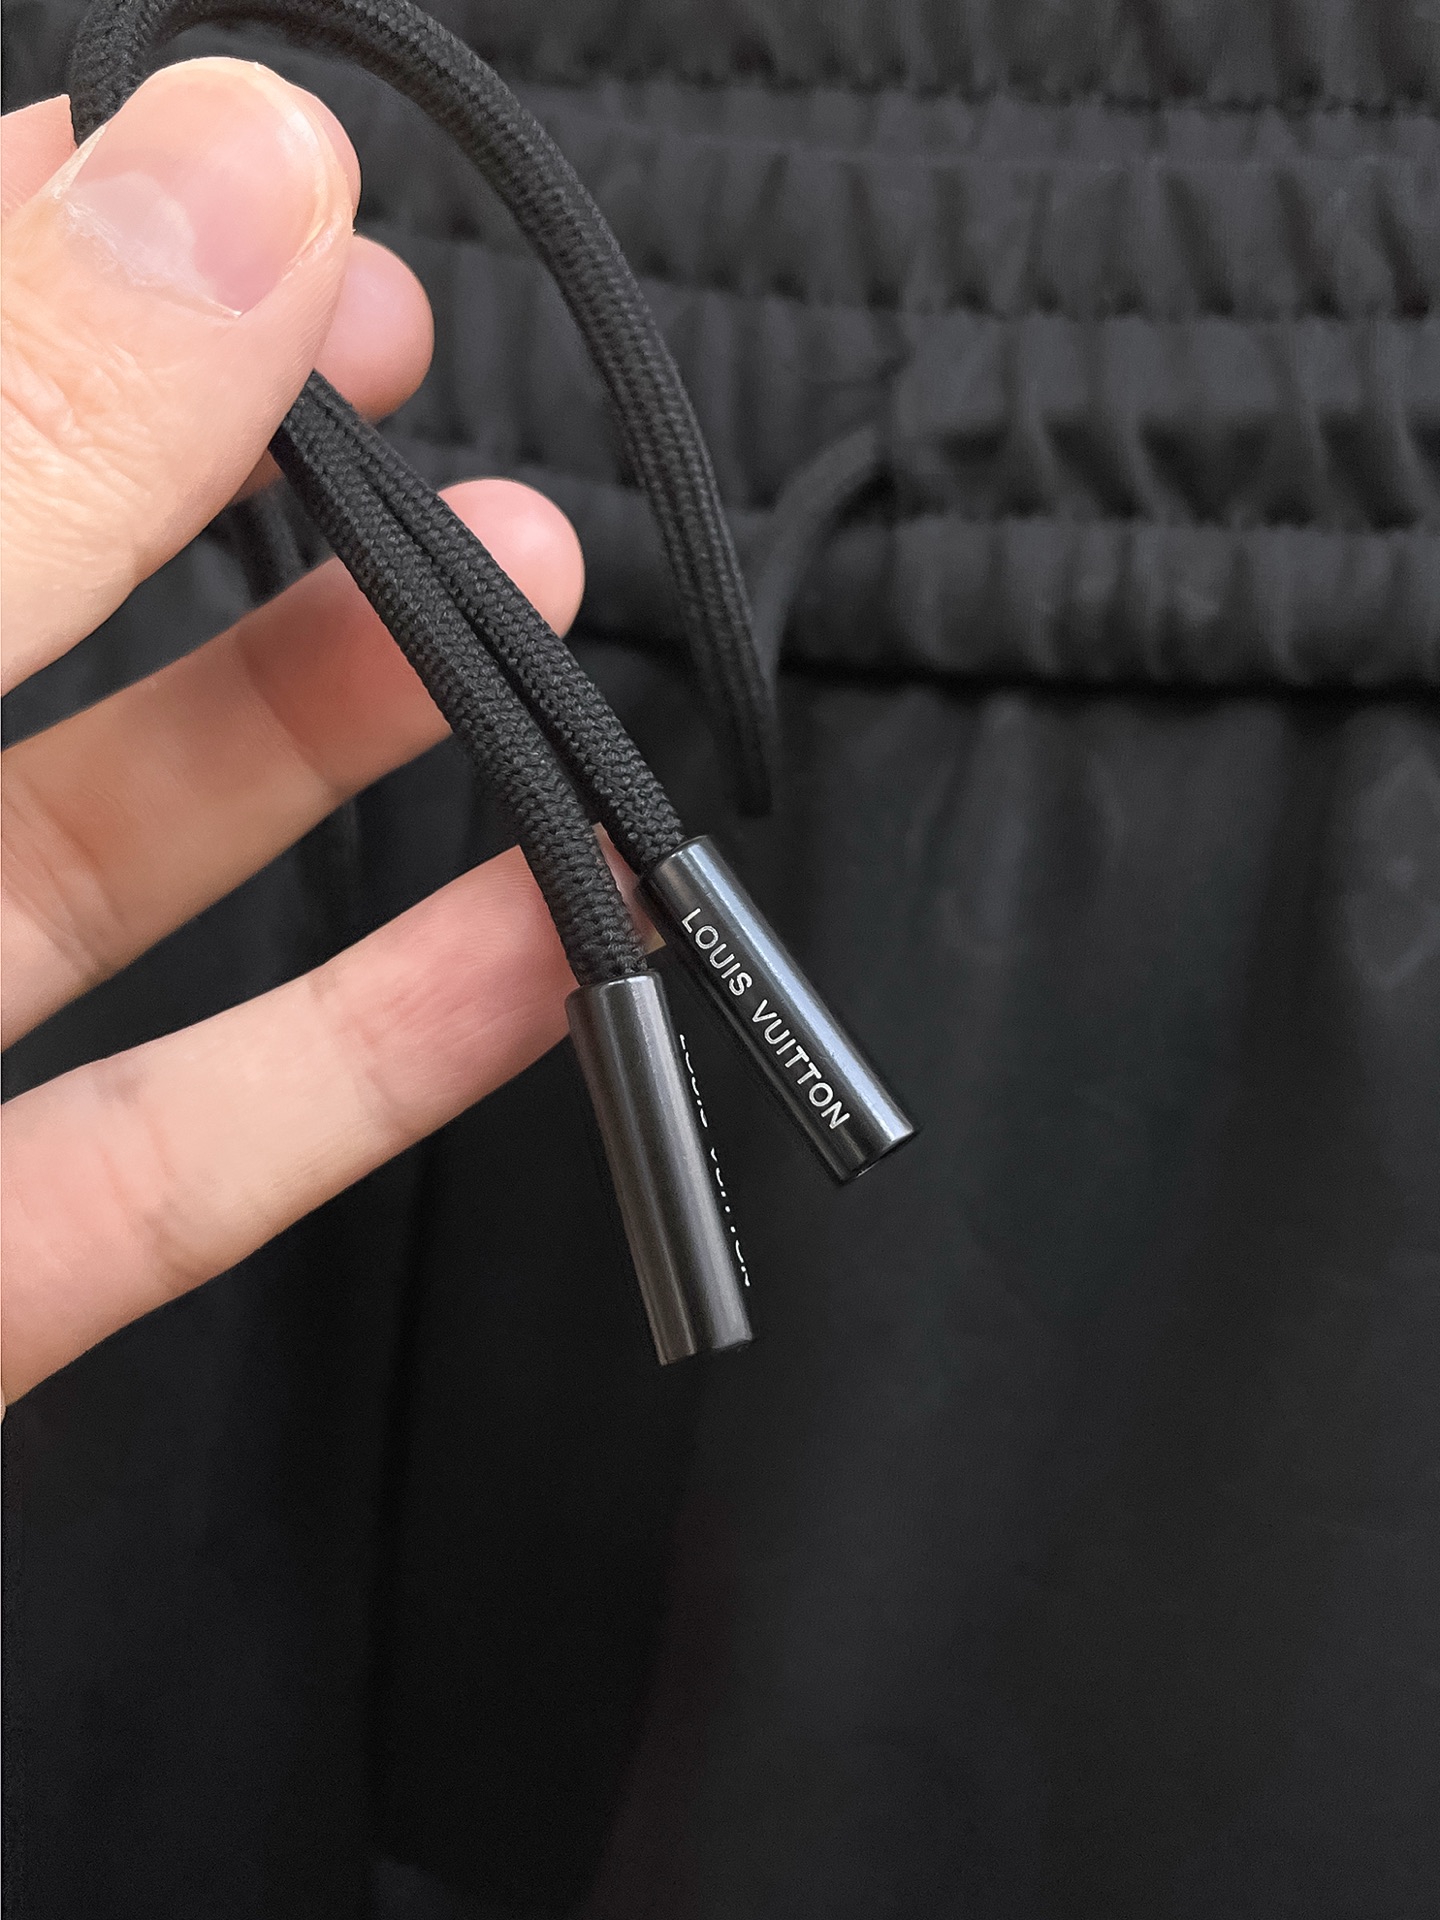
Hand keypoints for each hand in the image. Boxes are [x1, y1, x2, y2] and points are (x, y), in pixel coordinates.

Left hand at [1, 59, 593, 1402]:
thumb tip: (227, 180)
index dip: (54, 234)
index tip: (262, 190)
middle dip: (234, 476)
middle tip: (412, 381)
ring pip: (102, 868)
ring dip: (344, 743)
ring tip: (527, 615)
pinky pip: (172, 1152)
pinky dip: (366, 1059)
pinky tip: (528, 962)